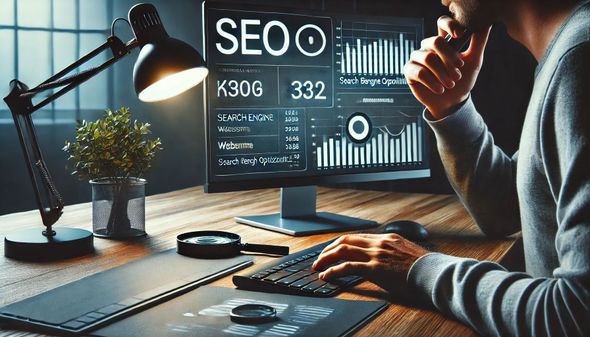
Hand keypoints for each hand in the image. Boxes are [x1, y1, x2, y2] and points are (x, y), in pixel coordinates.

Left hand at [312, 234, 428, 292]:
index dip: (340, 243)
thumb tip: (384, 258)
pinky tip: (326, 276)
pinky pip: (347, 267)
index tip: (331, 250)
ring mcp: (376, 255)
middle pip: (345, 240)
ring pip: (343, 251)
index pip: (357, 237)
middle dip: (328, 249)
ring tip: (318, 267)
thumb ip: (393, 252)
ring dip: (326, 258)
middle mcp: (379, 243)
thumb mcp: (407, 253)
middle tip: (319, 258)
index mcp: (387, 238)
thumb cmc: (425, 268)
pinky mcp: (375, 269)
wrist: (434, 274)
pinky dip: (333, 270)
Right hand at [403, 16, 491, 118]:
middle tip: (458, 74)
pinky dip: (432, 82)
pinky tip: (440, 90)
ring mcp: (417, 58)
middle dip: (449, 58)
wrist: (451, 102)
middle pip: (435, 41)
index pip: (442, 23)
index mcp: (444, 41)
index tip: (460, 35)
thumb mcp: (474, 62)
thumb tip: (485, 25)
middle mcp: (428, 47)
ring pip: (428, 58)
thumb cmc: (462, 81)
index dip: (449, 25)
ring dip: (442, 73)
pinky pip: (419, 72)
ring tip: (450, 85)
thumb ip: (478, 43)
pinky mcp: (409, 71)